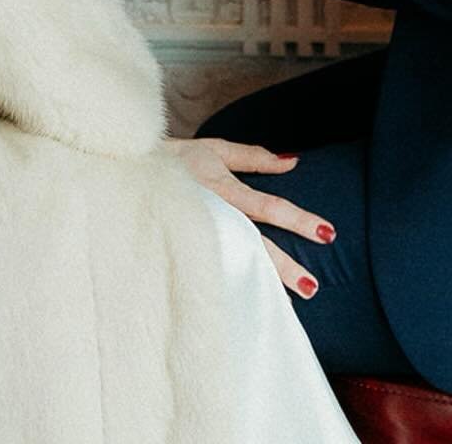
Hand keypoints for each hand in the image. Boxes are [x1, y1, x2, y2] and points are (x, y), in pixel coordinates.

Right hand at [163, 137, 335, 299]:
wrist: (124, 175)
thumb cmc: (174, 160)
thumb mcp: (214, 150)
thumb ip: (253, 158)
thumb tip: (293, 161)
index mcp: (221, 187)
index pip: (267, 207)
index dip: (297, 219)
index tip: (327, 233)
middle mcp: (212, 215)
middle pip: (254, 244)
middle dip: (285, 266)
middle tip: (314, 286)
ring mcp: (197, 237)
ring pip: (236, 263)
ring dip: (265, 282)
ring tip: (294, 299)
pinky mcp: (184, 253)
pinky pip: (215, 273)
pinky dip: (236, 288)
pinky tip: (254, 302)